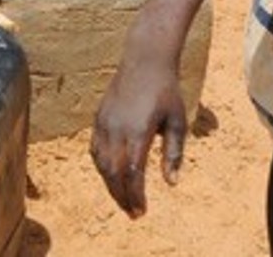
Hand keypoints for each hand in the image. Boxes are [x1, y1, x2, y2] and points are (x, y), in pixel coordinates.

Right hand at [90, 60, 187, 218]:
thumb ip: (173, 153)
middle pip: (113, 173)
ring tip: (123, 198)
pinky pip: (95, 149)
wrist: (145, 60)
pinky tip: (112, 175)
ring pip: (101, 163)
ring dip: (111, 184)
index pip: (132, 173)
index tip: (142, 211)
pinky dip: (102, 167)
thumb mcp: (177, 122)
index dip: (135, 195)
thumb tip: (171, 183)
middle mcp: (117, 129)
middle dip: (122, 196)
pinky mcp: (99, 118)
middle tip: (133, 213)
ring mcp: (104, 123)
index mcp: (138, 131)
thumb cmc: (166, 91)